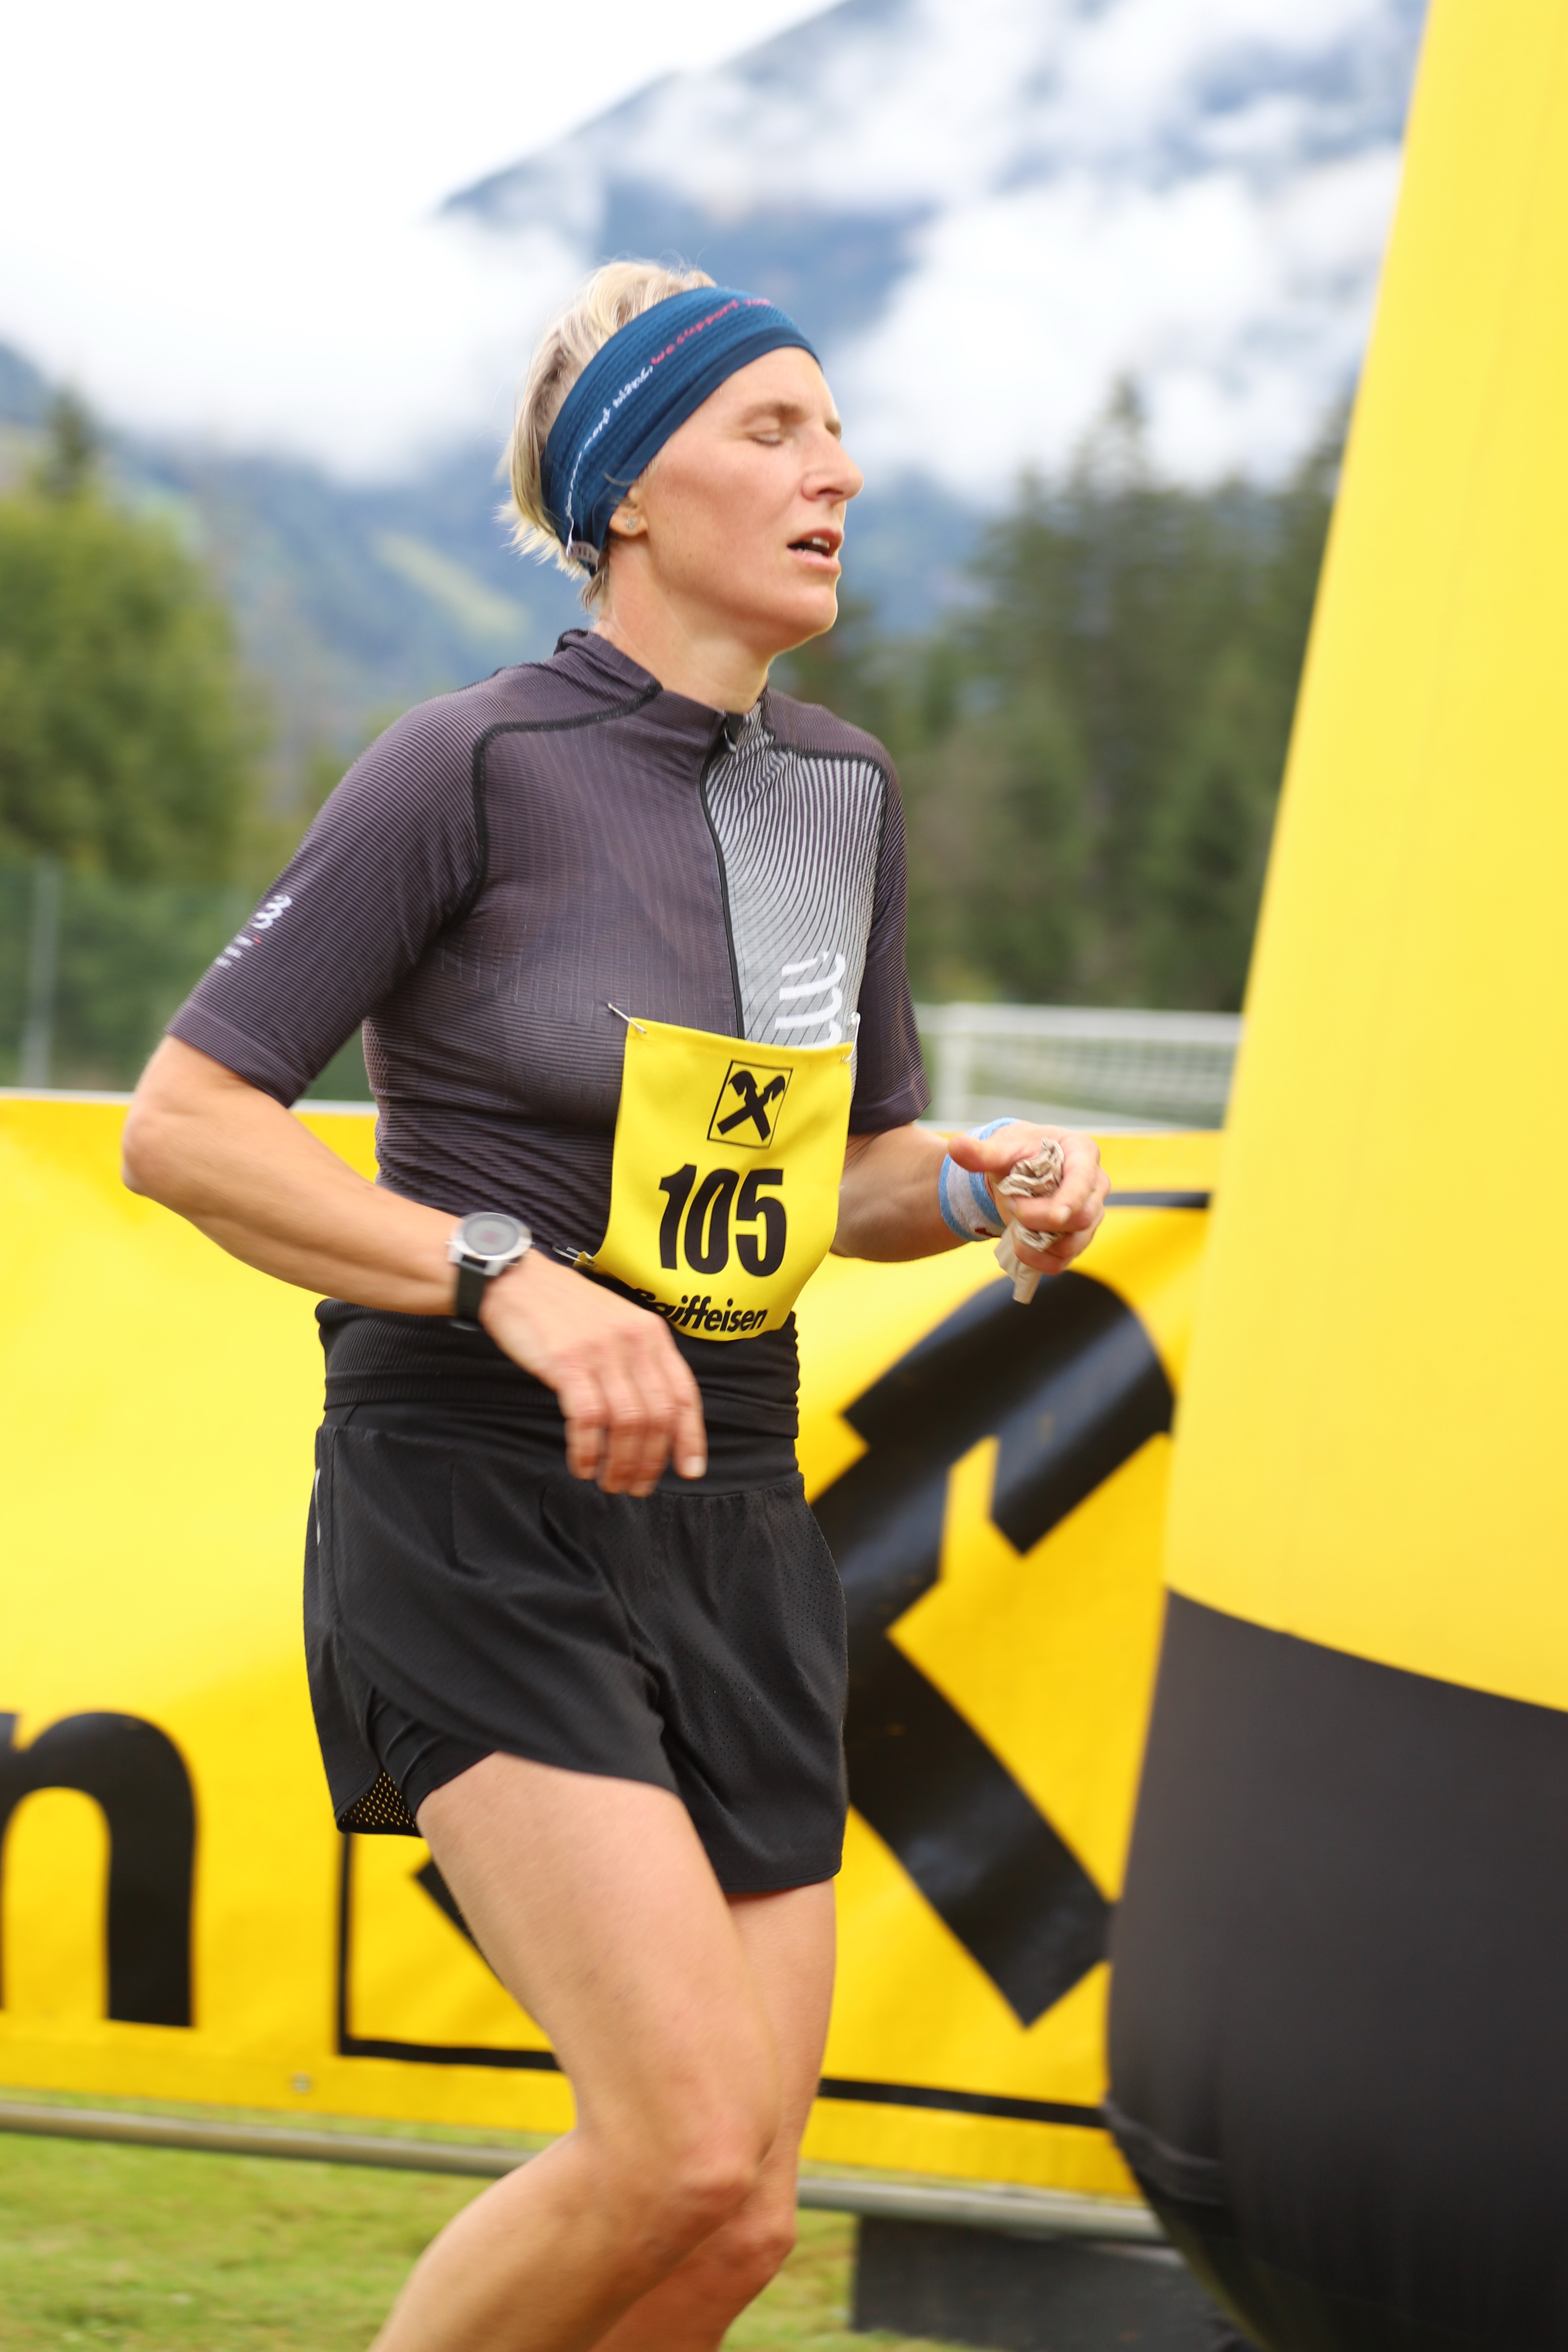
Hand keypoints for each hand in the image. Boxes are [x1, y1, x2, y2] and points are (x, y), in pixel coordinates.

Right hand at [480, 1253, 706, 1495]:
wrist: (517, 1281)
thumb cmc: (565, 1310)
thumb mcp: (618, 1325)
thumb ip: (640, 1362)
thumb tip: (657, 1418)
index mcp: (651, 1334)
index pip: (684, 1394)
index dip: (691, 1438)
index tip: (690, 1470)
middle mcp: (633, 1341)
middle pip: (658, 1416)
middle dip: (651, 1461)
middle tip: (637, 1487)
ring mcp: (601, 1351)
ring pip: (628, 1423)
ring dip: (621, 1463)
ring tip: (610, 1482)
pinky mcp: (567, 1362)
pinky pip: (588, 1419)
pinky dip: (588, 1451)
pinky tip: (583, 1465)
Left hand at [944, 1123, 1108, 1277]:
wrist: (1019, 1172)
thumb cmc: (1018, 1153)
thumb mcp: (1000, 1148)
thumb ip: (981, 1151)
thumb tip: (956, 1146)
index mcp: (1082, 1153)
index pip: (1084, 1180)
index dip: (1069, 1200)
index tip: (1049, 1216)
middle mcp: (1095, 1184)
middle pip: (1081, 1217)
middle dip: (1040, 1219)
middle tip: (1011, 1206)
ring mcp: (1090, 1214)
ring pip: (1074, 1243)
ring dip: (1039, 1242)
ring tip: (1014, 1227)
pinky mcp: (1078, 1239)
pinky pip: (1063, 1261)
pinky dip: (1038, 1260)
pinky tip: (1020, 1248)